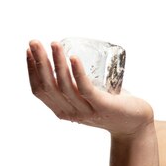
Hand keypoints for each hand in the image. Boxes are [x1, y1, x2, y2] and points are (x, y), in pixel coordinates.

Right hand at [26, 40, 153, 136]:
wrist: (135, 123)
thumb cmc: (112, 105)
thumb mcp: (88, 96)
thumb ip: (78, 84)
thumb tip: (72, 54)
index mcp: (62, 110)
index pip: (39, 90)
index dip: (32, 70)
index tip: (29, 50)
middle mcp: (70, 113)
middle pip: (48, 86)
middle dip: (39, 62)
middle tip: (34, 42)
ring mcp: (86, 111)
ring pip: (65, 85)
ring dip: (57, 62)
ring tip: (54, 43)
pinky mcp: (102, 106)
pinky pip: (85, 88)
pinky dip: (78, 72)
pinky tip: (73, 58)